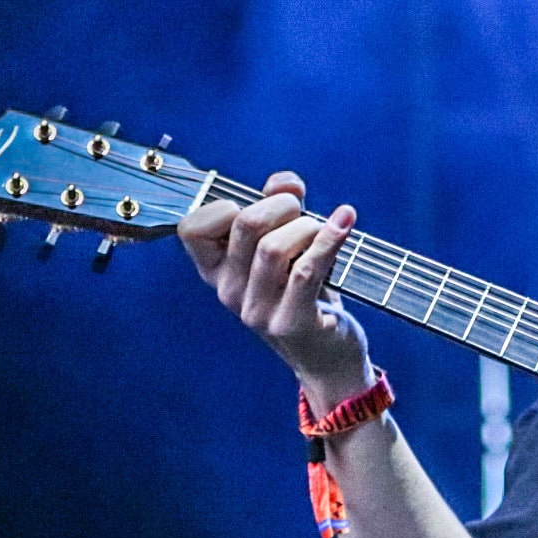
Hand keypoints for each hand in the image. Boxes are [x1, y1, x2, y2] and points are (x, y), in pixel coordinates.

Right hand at [179, 170, 372, 412]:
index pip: (192, 228)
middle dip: (283, 205)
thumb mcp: (287, 246)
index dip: (226, 204)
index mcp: (216, 271)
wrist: (327, 354)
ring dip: (309, 226)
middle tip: (304, 215)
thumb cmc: (305, 292)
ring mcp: (257, 311)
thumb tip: (284, 183)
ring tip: (324, 232)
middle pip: (244, 224)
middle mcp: (228, 292)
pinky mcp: (291, 323)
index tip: (260, 205)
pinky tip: (345, 222)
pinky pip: (306, 270)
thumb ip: (279, 207)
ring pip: (274, 247)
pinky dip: (330, 239)